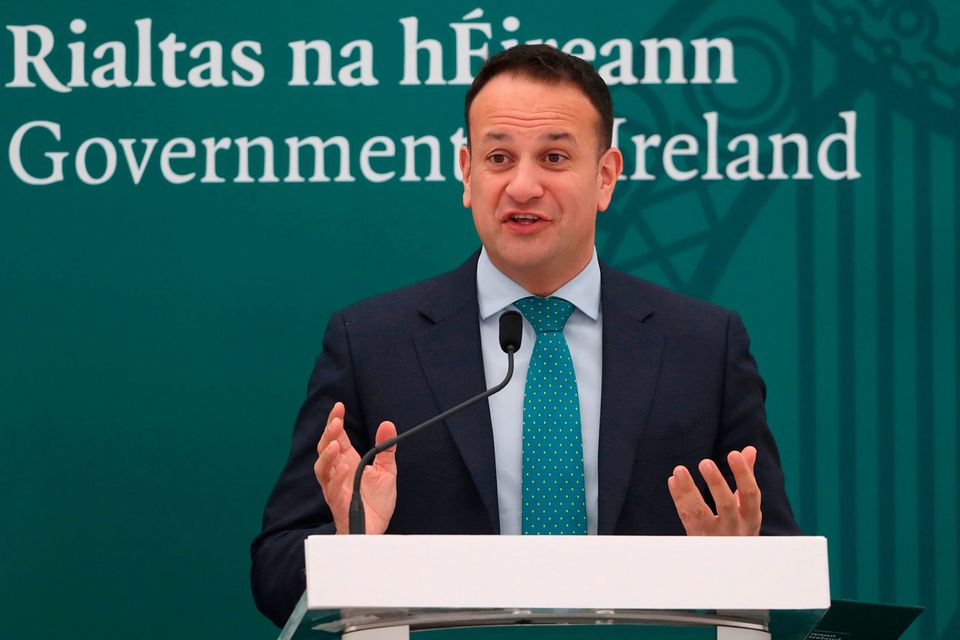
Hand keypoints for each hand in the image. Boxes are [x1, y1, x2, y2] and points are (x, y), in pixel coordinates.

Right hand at [314, 402, 397, 534]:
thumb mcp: (387, 470)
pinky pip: (333, 490)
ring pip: (322, 469)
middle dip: (328, 434)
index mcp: (347, 462)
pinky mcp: (339, 504)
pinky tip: (344, 468)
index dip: (334, 422)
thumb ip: (385, 448)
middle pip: (325, 449)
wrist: (377, 531)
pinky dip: (337, 478)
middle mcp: (337, 473)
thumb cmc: (376, 503)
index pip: (337, 438)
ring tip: (334, 444)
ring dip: (327, 456)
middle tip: (336, 421)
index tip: (338, 406)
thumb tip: (388, 424)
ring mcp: (336, 488)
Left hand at [667, 446, 761, 535]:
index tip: (733, 453)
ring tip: (679, 469)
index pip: (750, 494)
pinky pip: (685, 518)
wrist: (728, 564)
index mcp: (750, 517)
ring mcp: (714, 536)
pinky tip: (673, 480)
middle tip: (705, 462)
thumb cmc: (738, 528)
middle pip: (726, 504)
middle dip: (716, 483)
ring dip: (688, 490)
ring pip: (700, 513)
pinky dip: (678, 498)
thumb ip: (746, 477)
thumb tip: (749, 449)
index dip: (744, 474)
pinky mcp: (696, 540)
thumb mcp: (746, 507)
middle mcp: (734, 528)